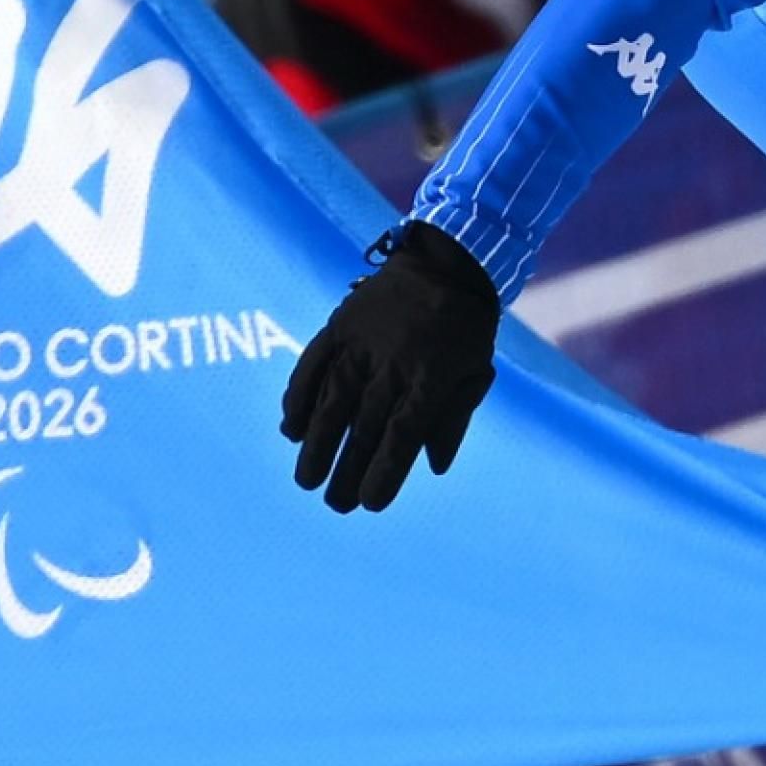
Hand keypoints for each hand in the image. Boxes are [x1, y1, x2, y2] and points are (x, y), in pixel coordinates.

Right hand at [281, 221, 501, 511]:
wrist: (448, 261)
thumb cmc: (467, 326)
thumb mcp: (475, 372)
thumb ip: (453, 420)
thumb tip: (434, 468)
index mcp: (430, 381)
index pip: (401, 437)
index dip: (384, 472)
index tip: (369, 503)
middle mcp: (391, 367)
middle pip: (364, 428)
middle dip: (346, 470)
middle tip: (333, 504)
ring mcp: (361, 345)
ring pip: (332, 403)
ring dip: (317, 445)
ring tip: (306, 479)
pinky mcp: (339, 326)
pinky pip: (312, 365)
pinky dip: (298, 397)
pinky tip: (290, 428)